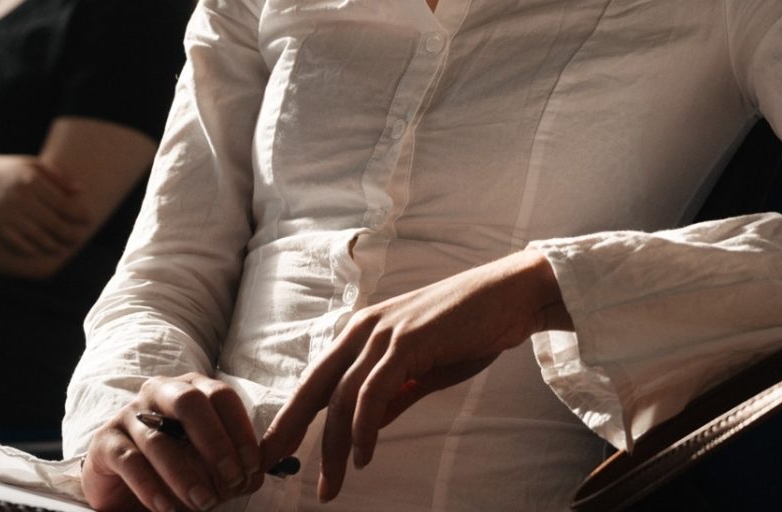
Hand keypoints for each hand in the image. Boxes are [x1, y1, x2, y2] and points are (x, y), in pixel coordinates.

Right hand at [0, 152, 90, 257]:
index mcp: (31, 180)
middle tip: (80, 239)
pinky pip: (17, 242)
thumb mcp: (32, 163)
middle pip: (52, 222)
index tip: (88, 219)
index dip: (78, 213)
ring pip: (36, 235)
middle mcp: (20, 197)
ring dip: (53, 245)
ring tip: (64, 249)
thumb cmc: (8, 169)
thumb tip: (79, 190)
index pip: (62, 202)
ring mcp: (7, 212)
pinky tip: (41, 251)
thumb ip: (57, 175)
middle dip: (69, 233)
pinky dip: (31, 249)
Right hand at [84, 376, 263, 511]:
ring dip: (185, 474)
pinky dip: (152, 487)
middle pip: (190, 402)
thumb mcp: (211, 464)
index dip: (240, 430)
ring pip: (158, 439)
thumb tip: (258, 472)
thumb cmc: (176, 467)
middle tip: (231, 480)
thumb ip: (237, 463)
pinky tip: (168, 507)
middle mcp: (160, 392)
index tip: (252, 466)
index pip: (222, 396)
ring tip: (203, 502)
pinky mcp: (104, 442)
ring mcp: (129, 414)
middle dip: (215, 443)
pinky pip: (129, 461)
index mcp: (192, 388)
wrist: (124, 485)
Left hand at [260, 249, 568, 502]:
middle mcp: (363, 330)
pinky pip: (374, 393)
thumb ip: (393, 395)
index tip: (275, 452)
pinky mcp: (406, 342)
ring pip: (342, 398)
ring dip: (332, 446)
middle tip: (272, 469)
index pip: (316, 381)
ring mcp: (383, 334)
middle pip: (316, 389)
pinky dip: (364, 429)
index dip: (292, 417)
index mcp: (362, 334)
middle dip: (291, 432)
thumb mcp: (422, 370)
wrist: (509, 297)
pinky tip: (363, 456)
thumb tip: (367, 429)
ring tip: (331, 483)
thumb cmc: (468, 331)